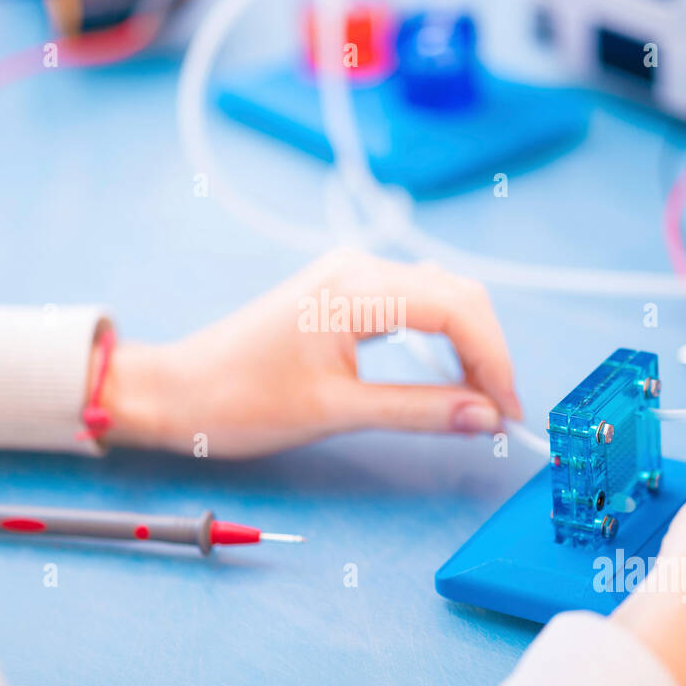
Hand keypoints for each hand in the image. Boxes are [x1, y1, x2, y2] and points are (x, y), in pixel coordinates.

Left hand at [96, 248, 522, 457]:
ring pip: (440, 295)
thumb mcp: (337, 411)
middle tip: (499, 413)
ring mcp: (349, 274)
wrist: (178, 391)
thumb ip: (419, 411)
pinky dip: (441, 336)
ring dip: (469, 343)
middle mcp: (358, 266)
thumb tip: (486, 419)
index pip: (457, 310)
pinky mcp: (342, 290)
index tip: (508, 414)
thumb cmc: (241, 401)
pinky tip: (446, 373)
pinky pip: (413, 301)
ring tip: (478, 399)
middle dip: (489, 352)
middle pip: (458, 295)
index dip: (494, 362)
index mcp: (356, 287)